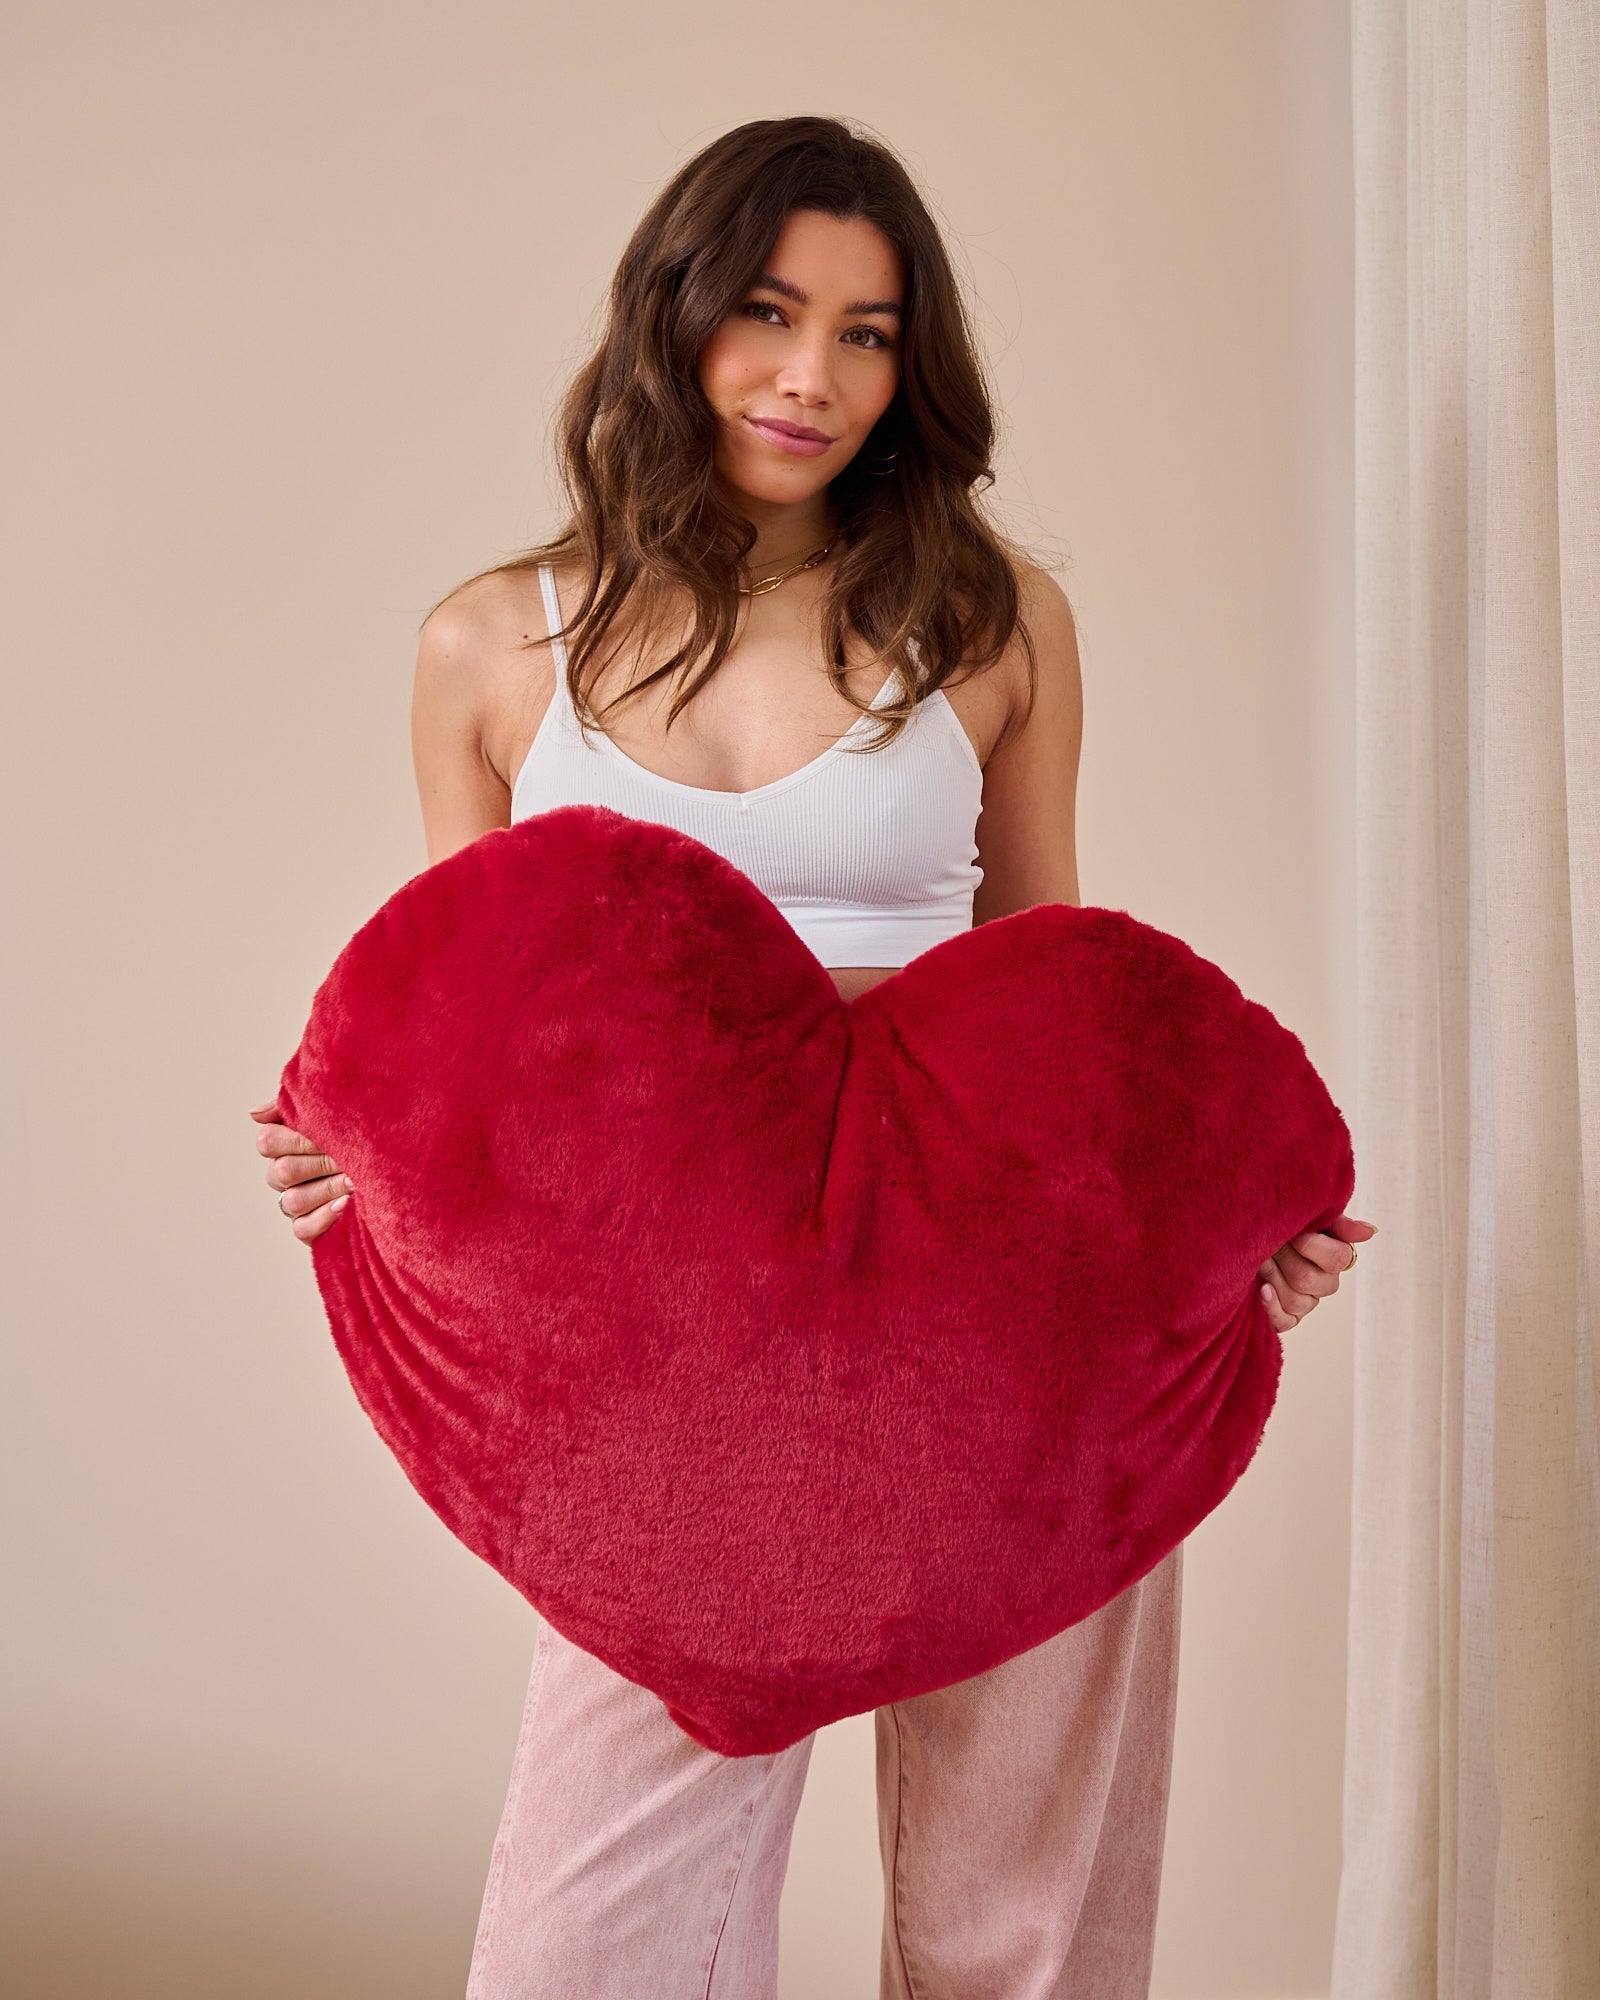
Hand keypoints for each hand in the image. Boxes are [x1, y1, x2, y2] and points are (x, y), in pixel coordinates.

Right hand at [249, 1099, 351, 1242]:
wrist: (402, 1161)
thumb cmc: (363, 1130)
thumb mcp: (336, 1110)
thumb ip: (293, 1107)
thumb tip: (253, 1114)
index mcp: (285, 1144)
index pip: (267, 1142)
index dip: (295, 1140)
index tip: (327, 1135)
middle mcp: (285, 1175)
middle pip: (282, 1172)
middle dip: (319, 1164)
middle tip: (349, 1159)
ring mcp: (296, 1203)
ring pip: (292, 1201)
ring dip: (327, 1189)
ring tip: (355, 1182)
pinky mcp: (310, 1229)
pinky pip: (303, 1229)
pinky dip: (324, 1218)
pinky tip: (346, 1205)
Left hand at [1258, 1212, 1375, 1332]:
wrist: (1253, 1238)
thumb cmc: (1285, 1226)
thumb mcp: (1312, 1218)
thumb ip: (1339, 1223)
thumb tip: (1371, 1231)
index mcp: (1336, 1257)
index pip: (1337, 1258)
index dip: (1310, 1245)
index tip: (1292, 1232)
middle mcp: (1325, 1283)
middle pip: (1309, 1280)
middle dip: (1283, 1258)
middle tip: (1270, 1242)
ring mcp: (1307, 1303)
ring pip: (1295, 1300)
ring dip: (1272, 1275)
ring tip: (1260, 1258)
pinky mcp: (1287, 1318)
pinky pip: (1285, 1322)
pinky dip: (1271, 1306)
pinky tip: (1262, 1289)